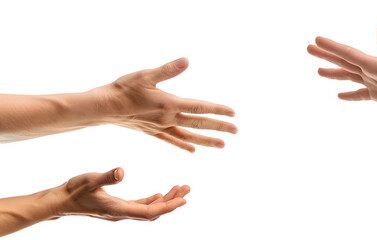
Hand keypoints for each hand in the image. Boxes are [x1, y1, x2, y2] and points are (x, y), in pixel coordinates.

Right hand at [50, 168, 189, 220]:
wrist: (60, 201)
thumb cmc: (74, 190)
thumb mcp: (90, 180)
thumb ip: (106, 177)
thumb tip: (122, 171)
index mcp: (119, 210)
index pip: (149, 212)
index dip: (167, 207)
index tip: (183, 200)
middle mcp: (123, 214)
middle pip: (154, 212)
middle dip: (172, 202)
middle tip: (188, 189)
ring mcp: (121, 212)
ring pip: (150, 210)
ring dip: (166, 200)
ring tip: (181, 189)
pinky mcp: (119, 207)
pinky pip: (142, 207)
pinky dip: (154, 201)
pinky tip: (161, 194)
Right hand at [90, 58, 236, 151]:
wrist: (102, 108)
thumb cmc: (123, 89)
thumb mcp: (146, 75)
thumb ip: (168, 70)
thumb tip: (186, 61)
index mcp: (170, 104)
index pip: (200, 108)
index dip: (218, 110)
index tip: (233, 114)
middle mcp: (168, 118)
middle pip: (199, 124)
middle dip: (219, 127)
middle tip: (236, 131)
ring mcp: (161, 127)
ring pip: (189, 136)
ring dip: (206, 141)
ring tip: (222, 145)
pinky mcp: (152, 131)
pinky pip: (172, 140)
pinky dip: (184, 145)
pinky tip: (192, 150)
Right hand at [307, 26, 376, 110]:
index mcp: (373, 63)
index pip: (348, 53)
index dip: (331, 47)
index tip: (316, 40)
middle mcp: (370, 70)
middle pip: (343, 61)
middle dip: (326, 55)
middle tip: (309, 48)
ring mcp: (373, 82)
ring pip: (348, 76)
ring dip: (333, 72)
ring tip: (318, 70)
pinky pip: (359, 95)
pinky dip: (348, 95)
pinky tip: (339, 96)